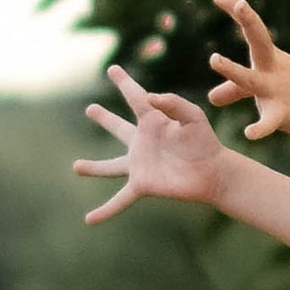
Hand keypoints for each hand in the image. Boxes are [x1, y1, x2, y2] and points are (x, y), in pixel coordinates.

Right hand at [73, 64, 232, 222]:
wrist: (213, 171)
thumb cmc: (205, 141)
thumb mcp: (192, 115)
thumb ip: (173, 102)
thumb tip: (149, 97)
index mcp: (153, 121)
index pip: (135, 97)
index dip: (124, 83)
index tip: (113, 70)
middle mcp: (142, 142)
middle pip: (118, 127)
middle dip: (104, 118)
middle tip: (91, 109)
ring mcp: (140, 164)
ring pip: (111, 166)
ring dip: (93, 168)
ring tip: (76, 167)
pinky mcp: (143, 184)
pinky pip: (119, 199)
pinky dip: (105, 211)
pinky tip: (89, 220)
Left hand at [207, 0, 289, 142]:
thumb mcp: (263, 89)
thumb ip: (235, 91)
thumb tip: (211, 98)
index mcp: (267, 57)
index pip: (251, 29)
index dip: (235, 10)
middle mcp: (271, 68)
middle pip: (258, 40)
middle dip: (248, 21)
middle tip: (240, 3)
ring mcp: (277, 90)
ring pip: (251, 79)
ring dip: (233, 70)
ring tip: (214, 59)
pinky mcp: (284, 113)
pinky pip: (270, 121)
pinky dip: (260, 128)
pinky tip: (249, 133)